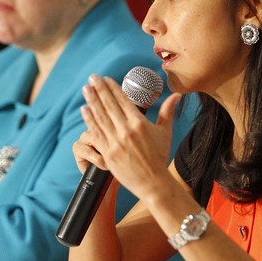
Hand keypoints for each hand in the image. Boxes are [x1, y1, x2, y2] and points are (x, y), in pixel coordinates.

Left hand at [78, 74, 180, 199]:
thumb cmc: (160, 157)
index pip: (122, 100)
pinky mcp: (107, 153)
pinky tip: (84, 110)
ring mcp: (115, 142)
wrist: (152, 183)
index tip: (105, 78)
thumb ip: (167, 111)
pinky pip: (96, 132)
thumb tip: (176, 94)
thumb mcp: (165, 132)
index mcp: (139, 124)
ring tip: (86, 89)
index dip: (112, 88)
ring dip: (92, 101)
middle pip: (109, 105)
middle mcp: (126, 131)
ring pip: (100, 117)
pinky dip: (89, 120)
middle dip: (99, 89)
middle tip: (92, 77)